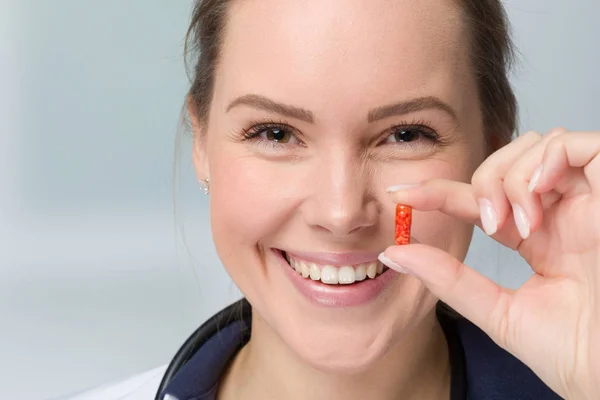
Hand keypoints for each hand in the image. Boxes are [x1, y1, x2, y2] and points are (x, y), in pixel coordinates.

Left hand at [383, 129, 599, 398]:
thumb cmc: (575, 353)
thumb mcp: (499, 313)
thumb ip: (449, 280)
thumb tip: (394, 254)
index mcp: (536, 240)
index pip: (479, 200)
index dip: (438, 191)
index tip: (399, 193)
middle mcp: (561, 214)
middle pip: (508, 163)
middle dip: (484, 183)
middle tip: (489, 222)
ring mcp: (588, 201)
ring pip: (537, 147)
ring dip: (512, 177)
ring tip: (517, 222)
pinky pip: (578, 144)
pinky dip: (549, 157)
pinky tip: (538, 190)